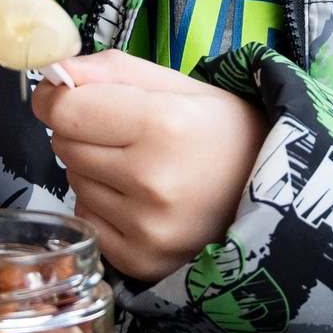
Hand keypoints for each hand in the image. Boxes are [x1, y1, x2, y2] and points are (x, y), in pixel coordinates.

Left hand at [31, 51, 270, 281]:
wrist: (276, 197)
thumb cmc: (224, 133)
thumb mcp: (179, 85)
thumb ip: (113, 71)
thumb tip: (56, 73)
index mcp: (163, 125)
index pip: (65, 111)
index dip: (56, 99)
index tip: (63, 96)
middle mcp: (152, 181)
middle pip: (65, 146)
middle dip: (81, 132)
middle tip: (121, 133)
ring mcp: (146, 228)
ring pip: (74, 183)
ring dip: (93, 170)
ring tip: (140, 167)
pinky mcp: (141, 260)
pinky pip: (87, 220)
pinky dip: (103, 207)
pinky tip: (140, 200)